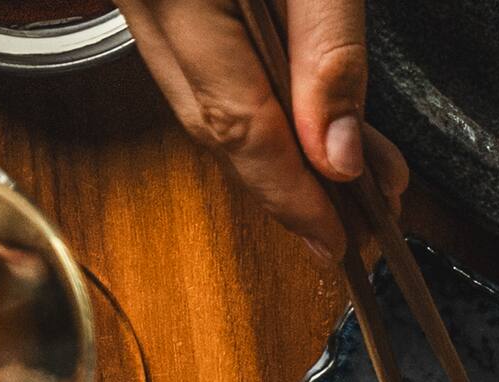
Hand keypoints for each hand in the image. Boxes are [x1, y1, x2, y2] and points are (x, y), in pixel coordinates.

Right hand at [118, 0, 409, 259]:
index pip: (237, 124)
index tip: (336, 241)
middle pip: (215, 127)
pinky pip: (203, 69)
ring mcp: (142, 2)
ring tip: (353, 180)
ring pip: (207, 105)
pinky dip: (258, 107)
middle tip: (356, 224)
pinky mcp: (161, 0)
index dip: (292, 196)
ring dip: (279, 154)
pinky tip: (309, 125)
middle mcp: (144, 5)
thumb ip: (329, 54)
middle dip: (289, 189)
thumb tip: (339, 156)